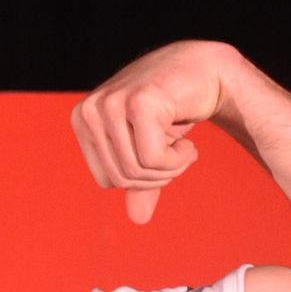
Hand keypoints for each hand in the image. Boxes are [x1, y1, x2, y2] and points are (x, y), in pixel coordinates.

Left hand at [70, 39, 240, 224]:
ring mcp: (111, 103)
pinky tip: (187, 142)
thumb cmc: (174, 110)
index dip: (139, 180)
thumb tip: (137, 219)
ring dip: (171, 168)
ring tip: (183, 146)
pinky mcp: (138, 103)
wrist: (208, 72)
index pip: (105, 180)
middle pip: (121, 178)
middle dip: (157, 176)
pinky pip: (152, 159)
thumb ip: (139, 182)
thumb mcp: (150, 149)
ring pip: (136, 170)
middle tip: (179, 153)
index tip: (161, 156)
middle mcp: (89, 109)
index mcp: (82, 120)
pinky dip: (177, 160)